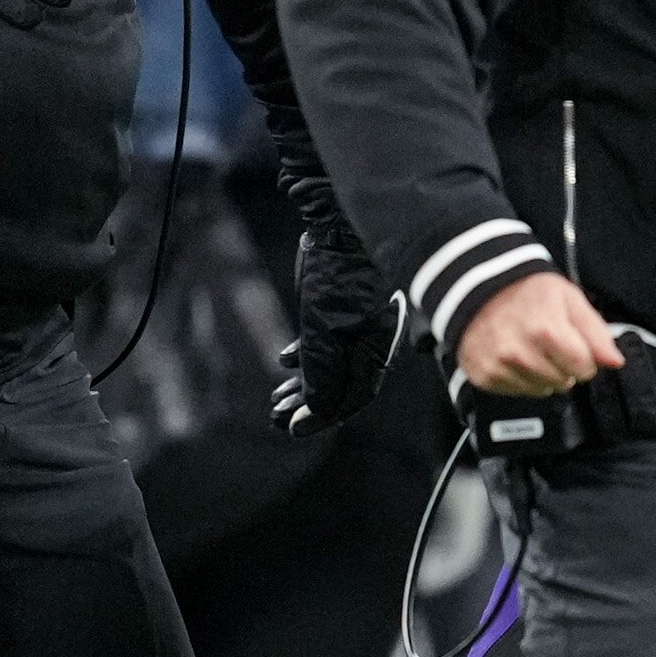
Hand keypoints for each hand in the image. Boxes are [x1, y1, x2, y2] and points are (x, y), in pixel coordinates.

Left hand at [270, 211, 401, 433]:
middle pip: (342, 386)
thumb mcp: (326, 329)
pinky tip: (283, 360)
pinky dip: (304, 358)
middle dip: (309, 406)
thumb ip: (322, 372)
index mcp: (379, 351)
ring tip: (276, 399)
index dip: (323, 417)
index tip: (291, 429)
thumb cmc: (342, 277)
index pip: (355, 397)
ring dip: (304, 386)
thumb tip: (316, 411)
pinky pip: (325, 344)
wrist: (342, 226)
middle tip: (276, 419)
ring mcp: (359, 326)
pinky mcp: (340, 309)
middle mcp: (374, 343)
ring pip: (331, 367)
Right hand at [455, 271, 621, 397]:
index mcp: (546, 331)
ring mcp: (498, 366)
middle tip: (550, 343)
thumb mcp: (569, 300)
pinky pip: (518, 392)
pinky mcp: (483, 376)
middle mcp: (519, 353)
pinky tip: (516, 357)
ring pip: (542, 390)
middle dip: (564, 366)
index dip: (585, 358)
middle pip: (564, 382)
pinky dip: (522, 378)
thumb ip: (596, 332)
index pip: (584, 369)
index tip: (575, 346)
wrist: (478, 290)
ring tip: (531, 348)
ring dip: (543, 374)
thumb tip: (615, 361)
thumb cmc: (527, 292)